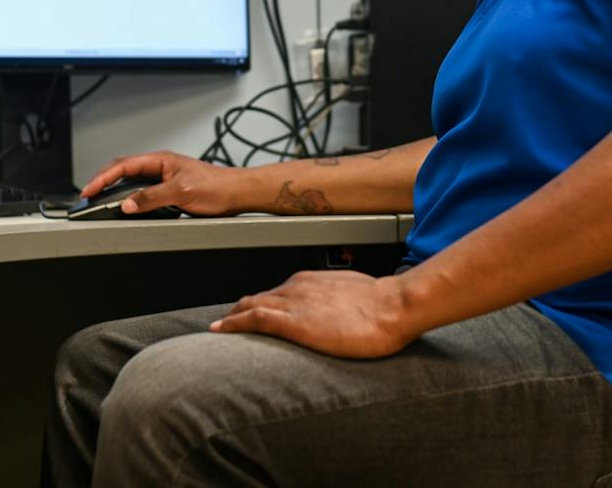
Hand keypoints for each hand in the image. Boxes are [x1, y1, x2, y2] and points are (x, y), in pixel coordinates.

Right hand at [79, 151, 255, 215]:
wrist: (236, 194)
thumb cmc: (216, 187)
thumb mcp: (180, 193)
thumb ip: (151, 198)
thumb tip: (127, 204)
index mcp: (160, 160)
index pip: (123, 166)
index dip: (102, 178)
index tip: (89, 190)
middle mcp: (161, 167)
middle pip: (124, 171)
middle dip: (104, 182)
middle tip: (89, 196)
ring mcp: (165, 178)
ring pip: (133, 183)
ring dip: (117, 191)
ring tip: (102, 203)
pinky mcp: (170, 191)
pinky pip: (144, 193)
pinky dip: (131, 200)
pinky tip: (127, 208)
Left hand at [209, 270, 414, 357]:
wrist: (392, 307)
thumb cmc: (382, 304)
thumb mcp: (354, 297)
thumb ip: (338, 303)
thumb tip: (337, 313)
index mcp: (312, 281)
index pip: (276, 292)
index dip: (259, 303)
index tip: (250, 312)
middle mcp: (297, 287)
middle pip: (258, 297)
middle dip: (239, 309)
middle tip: (226, 322)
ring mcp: (293, 302)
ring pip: (250, 305)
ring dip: (232, 316)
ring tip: (219, 328)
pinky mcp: (293, 321)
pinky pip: (254, 319)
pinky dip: (233, 323)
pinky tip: (220, 331)